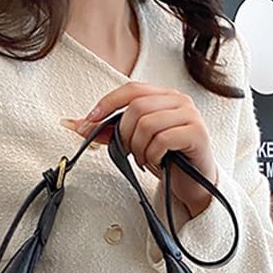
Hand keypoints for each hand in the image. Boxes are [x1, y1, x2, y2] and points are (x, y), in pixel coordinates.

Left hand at [60, 82, 216, 216]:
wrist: (195, 183)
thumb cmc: (168, 159)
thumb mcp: (135, 142)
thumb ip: (109, 132)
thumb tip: (76, 124)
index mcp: (163, 96)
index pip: (131, 89)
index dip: (107, 103)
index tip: (89, 121)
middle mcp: (178, 100)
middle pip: (137, 107)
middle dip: (125, 134)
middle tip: (129, 151)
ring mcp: (189, 115)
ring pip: (148, 123)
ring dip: (139, 147)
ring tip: (143, 159)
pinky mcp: (197, 133)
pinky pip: (163, 140)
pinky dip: (153, 155)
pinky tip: (156, 162)